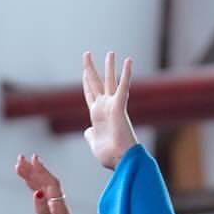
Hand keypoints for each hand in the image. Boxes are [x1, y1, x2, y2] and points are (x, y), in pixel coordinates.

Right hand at [14, 153, 70, 213]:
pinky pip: (42, 195)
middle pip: (46, 182)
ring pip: (43, 187)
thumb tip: (36, 193)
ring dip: (33, 176)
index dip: (41, 170)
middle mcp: (59, 206)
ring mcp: (55, 210)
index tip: (31, 159)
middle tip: (20, 159)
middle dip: (34, 169)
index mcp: (59, 208)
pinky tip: (28, 182)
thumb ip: (41, 211)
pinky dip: (34, 186)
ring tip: (20, 166)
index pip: (50, 183)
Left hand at [82, 50, 136, 170]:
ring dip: (109, 67)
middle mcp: (104, 107)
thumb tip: (87, 131)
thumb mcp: (94, 144)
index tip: (85, 72)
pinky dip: (126, 74)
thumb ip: (90, 136)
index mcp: (97, 116)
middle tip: (86, 54)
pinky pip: (123, 87)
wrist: (120, 160)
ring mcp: (112, 106)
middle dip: (90, 68)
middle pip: (96, 83)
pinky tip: (128, 61)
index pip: (90, 94)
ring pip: (110, 81)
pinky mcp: (119, 106)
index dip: (86, 83)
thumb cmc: (110, 156)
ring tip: (110, 53)